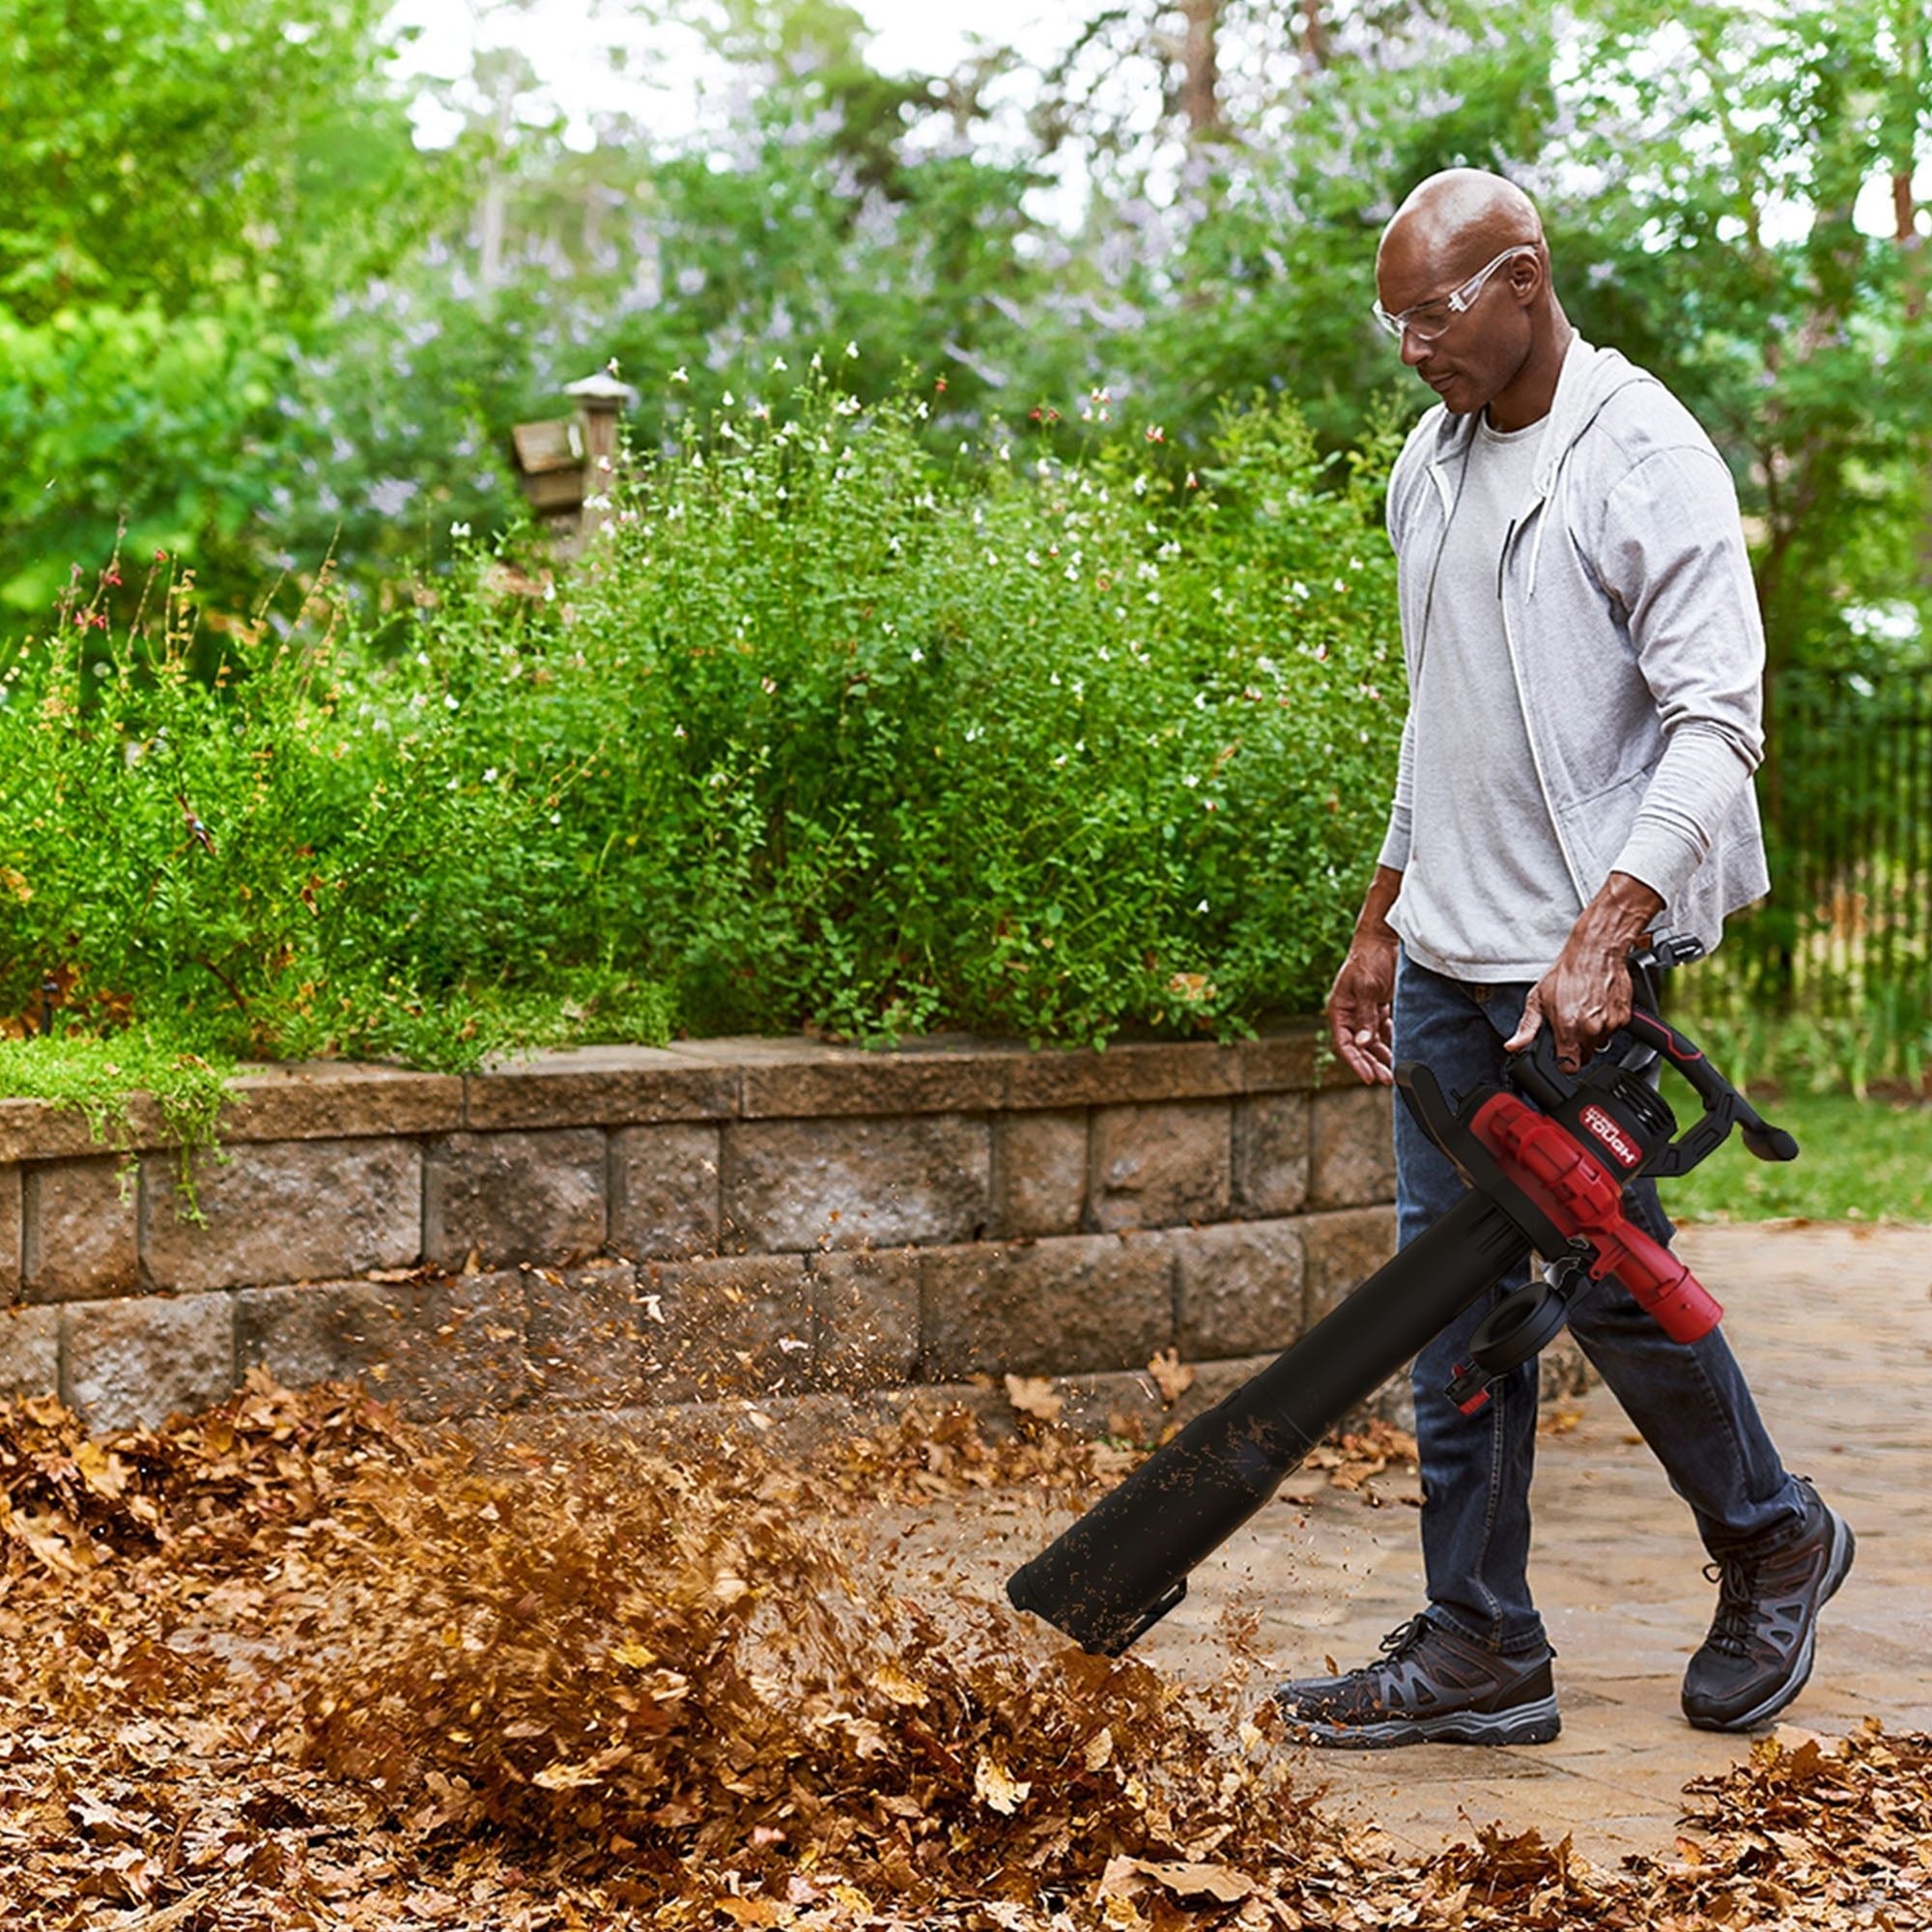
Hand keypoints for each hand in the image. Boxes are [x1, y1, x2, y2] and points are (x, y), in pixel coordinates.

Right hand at [1328, 934, 1396, 1084]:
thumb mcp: (1368, 988)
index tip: (1369, 1078)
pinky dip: (1390, 1040)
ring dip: (1382, 1056)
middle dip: (1371, 1064)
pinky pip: (1383, 1029)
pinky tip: (1400, 1049)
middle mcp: (1350, 1013)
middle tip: (1387, 1079)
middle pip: (1358, 1047)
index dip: (1355, 1062)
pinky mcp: (1380, 1005)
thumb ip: (1366, 1017)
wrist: (1383, 937)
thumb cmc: (1370, 959)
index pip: (1345, 1044)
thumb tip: (1363, 1043)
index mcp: (1340, 1009)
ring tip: (1394, 1071)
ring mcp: (1365, 1010)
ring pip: (1371, 1041)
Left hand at [1505, 942, 1634, 1073]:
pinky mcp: (1624, 1018)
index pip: (1569, 1066)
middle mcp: (1591, 1029)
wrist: (1595, 952)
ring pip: (1599, 1044)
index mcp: (1568, 1028)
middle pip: (1584, 1057)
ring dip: (1591, 1035)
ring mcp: (1609, 1024)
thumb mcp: (1537, 999)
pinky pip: (1613, 1031)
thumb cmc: (1567, 972)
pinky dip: (1605, 1024)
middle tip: (1570, 1026)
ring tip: (1583, 1013)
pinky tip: (1596, 1008)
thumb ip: (1527, 1027)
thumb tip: (1514, 1045)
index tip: (1561, 1055)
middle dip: (1576, 1047)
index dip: (1563, 1062)